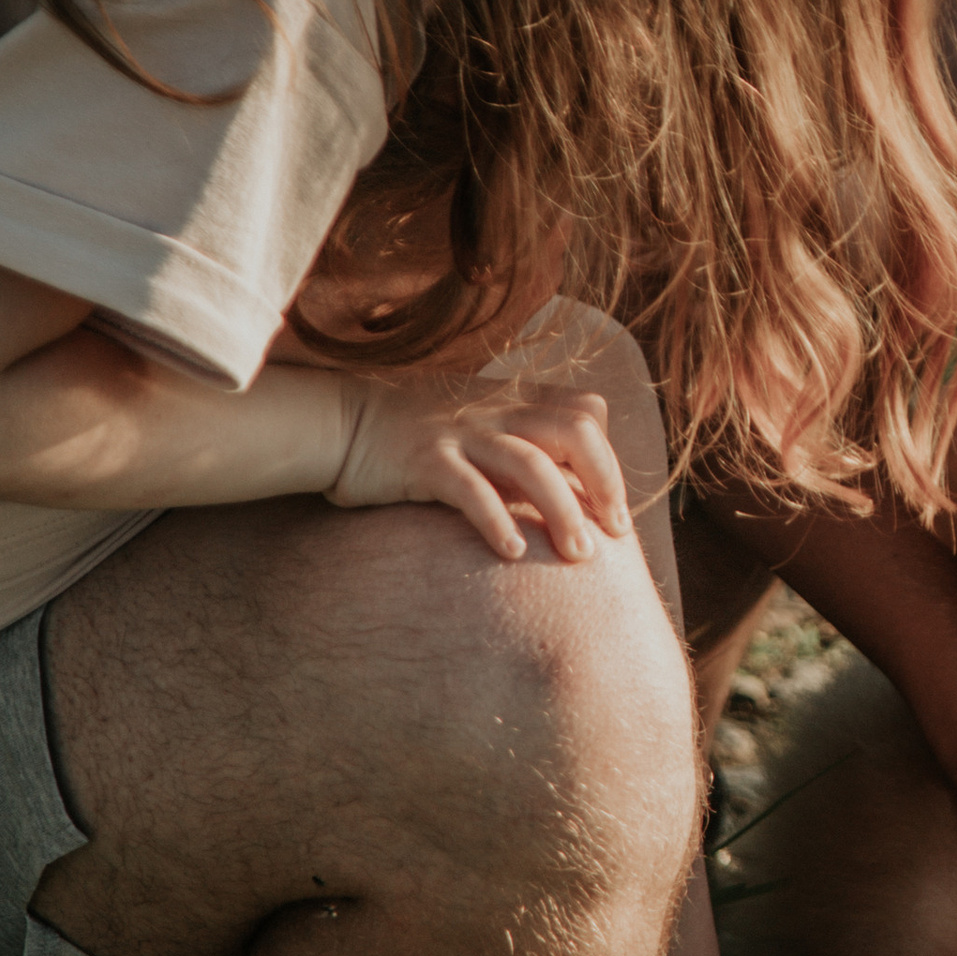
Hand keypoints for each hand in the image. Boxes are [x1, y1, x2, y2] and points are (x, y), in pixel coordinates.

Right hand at [328, 375, 631, 561]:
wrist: (341, 421)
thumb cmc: (417, 434)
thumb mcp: (479, 428)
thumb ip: (523, 448)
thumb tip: (572, 494)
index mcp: (514, 400)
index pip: (586, 412)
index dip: (609, 459)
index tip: (613, 509)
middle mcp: (496, 411)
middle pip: (574, 432)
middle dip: (606, 482)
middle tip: (615, 533)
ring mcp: (461, 433)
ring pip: (531, 465)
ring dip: (563, 512)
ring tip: (579, 555)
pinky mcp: (424, 461)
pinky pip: (470, 489)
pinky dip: (497, 520)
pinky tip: (514, 552)